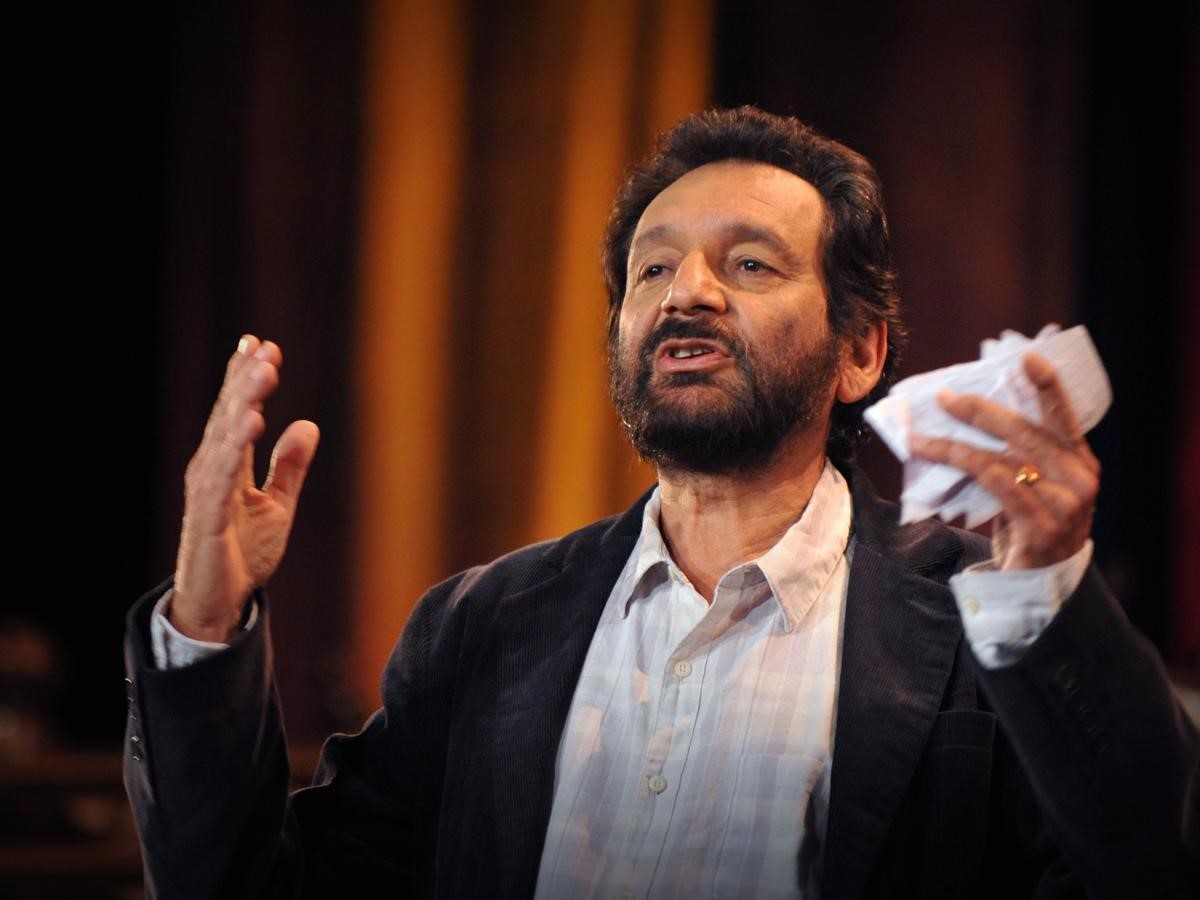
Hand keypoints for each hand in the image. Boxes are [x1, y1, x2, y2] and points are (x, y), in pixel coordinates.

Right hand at [171, 336, 319, 640]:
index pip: (236, 412)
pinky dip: (236, 447)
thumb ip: (289, 466)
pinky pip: (224, 476)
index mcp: (227, 464)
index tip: (261, 344)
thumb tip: (308, 424)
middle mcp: (212, 470)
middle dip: (246, 380)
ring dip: (243, 402)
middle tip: (264, 348)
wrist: (220, 602)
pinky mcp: (210, 517)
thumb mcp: (278, 504)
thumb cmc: (243, 552)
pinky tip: (252, 422)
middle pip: (229, 416)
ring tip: (262, 373)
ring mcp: (208, 492)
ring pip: (225, 438)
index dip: (245, 378)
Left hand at [909, 352, 1098, 569]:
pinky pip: (992, 484)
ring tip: (919, 434)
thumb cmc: (1030, 529)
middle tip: (944, 396)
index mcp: (1081, 462)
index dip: (1047, 385)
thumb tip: (967, 421)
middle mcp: (1080, 479)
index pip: (1064, 416)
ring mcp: (1065, 504)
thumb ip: (1018, 458)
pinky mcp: (1041, 525)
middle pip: (1023, 431)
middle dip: (978, 410)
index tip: (1026, 357)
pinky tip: (931, 456)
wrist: (1039, 586)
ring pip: (1000, 458)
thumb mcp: (1034, 489)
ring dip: (953, 442)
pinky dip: (957, 464)